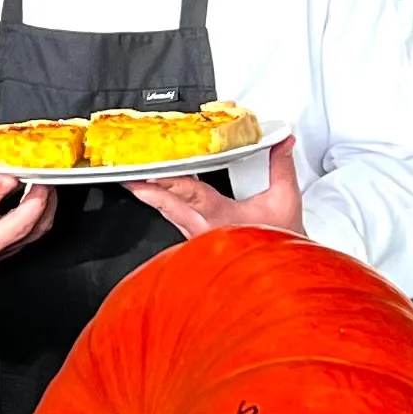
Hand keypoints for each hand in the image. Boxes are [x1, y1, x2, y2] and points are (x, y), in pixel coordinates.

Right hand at [0, 153, 54, 272]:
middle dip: (36, 198)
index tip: (11, 175)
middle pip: (20, 224)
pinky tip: (47, 195)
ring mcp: (7, 246)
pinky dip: (47, 211)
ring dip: (48, 204)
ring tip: (48, 182)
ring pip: (36, 229)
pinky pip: (40, 231)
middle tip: (42, 176)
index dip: (0, 188)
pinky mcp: (18, 247)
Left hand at [127, 132, 305, 240]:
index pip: (191, 195)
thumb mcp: (284, 200)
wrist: (278, 271)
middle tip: (128, 177)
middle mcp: (205, 230)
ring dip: (153, 198)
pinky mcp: (197, 242)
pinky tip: (159, 198)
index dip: (170, 181)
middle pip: (169, 206)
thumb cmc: (279, 242)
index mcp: (223, 218)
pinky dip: (166, 207)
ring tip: (135, 183)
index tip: (152, 172)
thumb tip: (283, 141)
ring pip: (169, 215)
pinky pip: (176, 221)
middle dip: (146, 190)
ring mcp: (198, 238)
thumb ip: (281, 166)